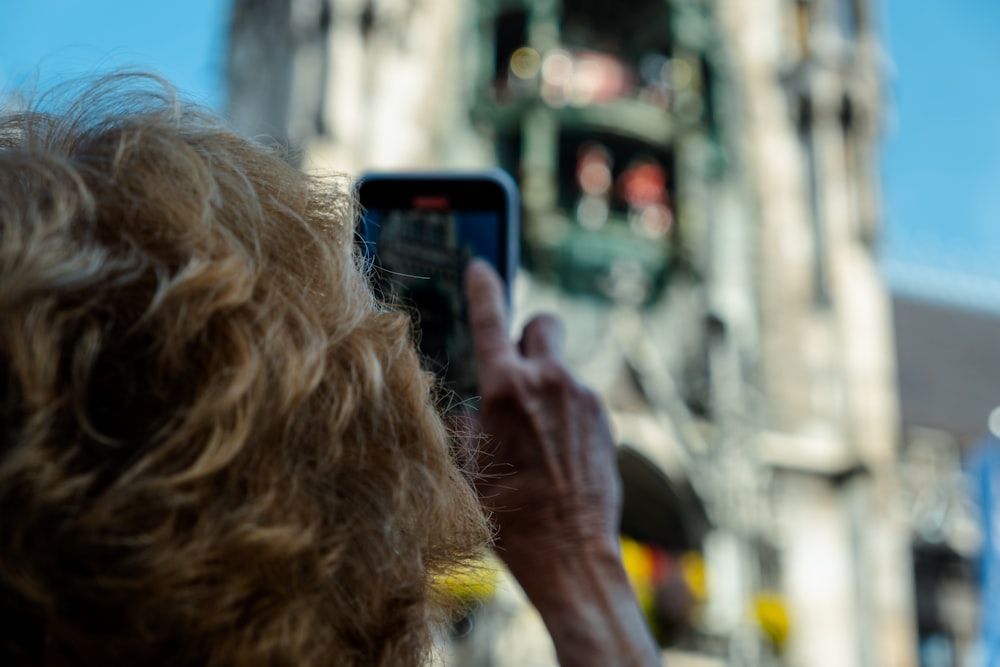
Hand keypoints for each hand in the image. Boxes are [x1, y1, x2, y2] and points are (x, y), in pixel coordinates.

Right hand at [464, 260, 620, 565]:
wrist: (570, 553)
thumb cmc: (510, 516)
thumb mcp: (467, 466)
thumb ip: (468, 420)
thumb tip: (473, 404)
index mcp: (505, 390)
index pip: (491, 318)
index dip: (483, 287)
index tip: (480, 267)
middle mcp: (550, 382)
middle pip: (543, 323)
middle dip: (527, 334)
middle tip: (514, 365)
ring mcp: (584, 399)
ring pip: (561, 368)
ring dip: (545, 384)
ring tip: (535, 435)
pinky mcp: (607, 420)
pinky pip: (579, 399)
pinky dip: (566, 413)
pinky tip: (557, 452)